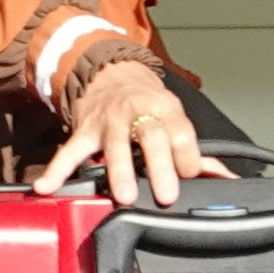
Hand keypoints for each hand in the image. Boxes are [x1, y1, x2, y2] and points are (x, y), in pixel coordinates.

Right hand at [56, 43, 203, 211]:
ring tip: (124, 197)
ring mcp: (108, 121)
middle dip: (159, 166)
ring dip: (120, 171)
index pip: (181, 131)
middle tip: (166, 194)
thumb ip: (198, 153)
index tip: (189, 175)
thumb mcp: (173, 118)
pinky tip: (46, 186)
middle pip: (150, 137)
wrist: (109, 75)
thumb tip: (227, 180)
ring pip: (115, 145)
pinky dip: (56, 169)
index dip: (188, 155)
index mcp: (164, 107)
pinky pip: (70, 151)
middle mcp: (136, 111)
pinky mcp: (84, 130)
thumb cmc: (146, 105)